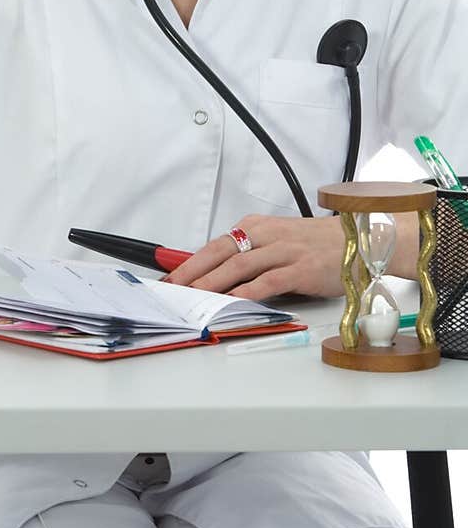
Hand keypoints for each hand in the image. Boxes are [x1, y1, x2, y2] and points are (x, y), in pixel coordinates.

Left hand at [159, 214, 346, 300]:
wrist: (358, 241)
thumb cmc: (314, 245)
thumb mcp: (275, 242)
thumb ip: (248, 256)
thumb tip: (213, 277)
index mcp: (256, 226)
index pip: (214, 244)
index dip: (189, 262)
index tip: (169, 279)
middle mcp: (266, 235)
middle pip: (220, 252)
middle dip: (192, 272)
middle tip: (172, 290)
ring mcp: (283, 251)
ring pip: (239, 265)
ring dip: (213, 282)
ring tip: (193, 296)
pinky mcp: (300, 269)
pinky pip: (268, 280)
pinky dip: (247, 291)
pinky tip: (232, 301)